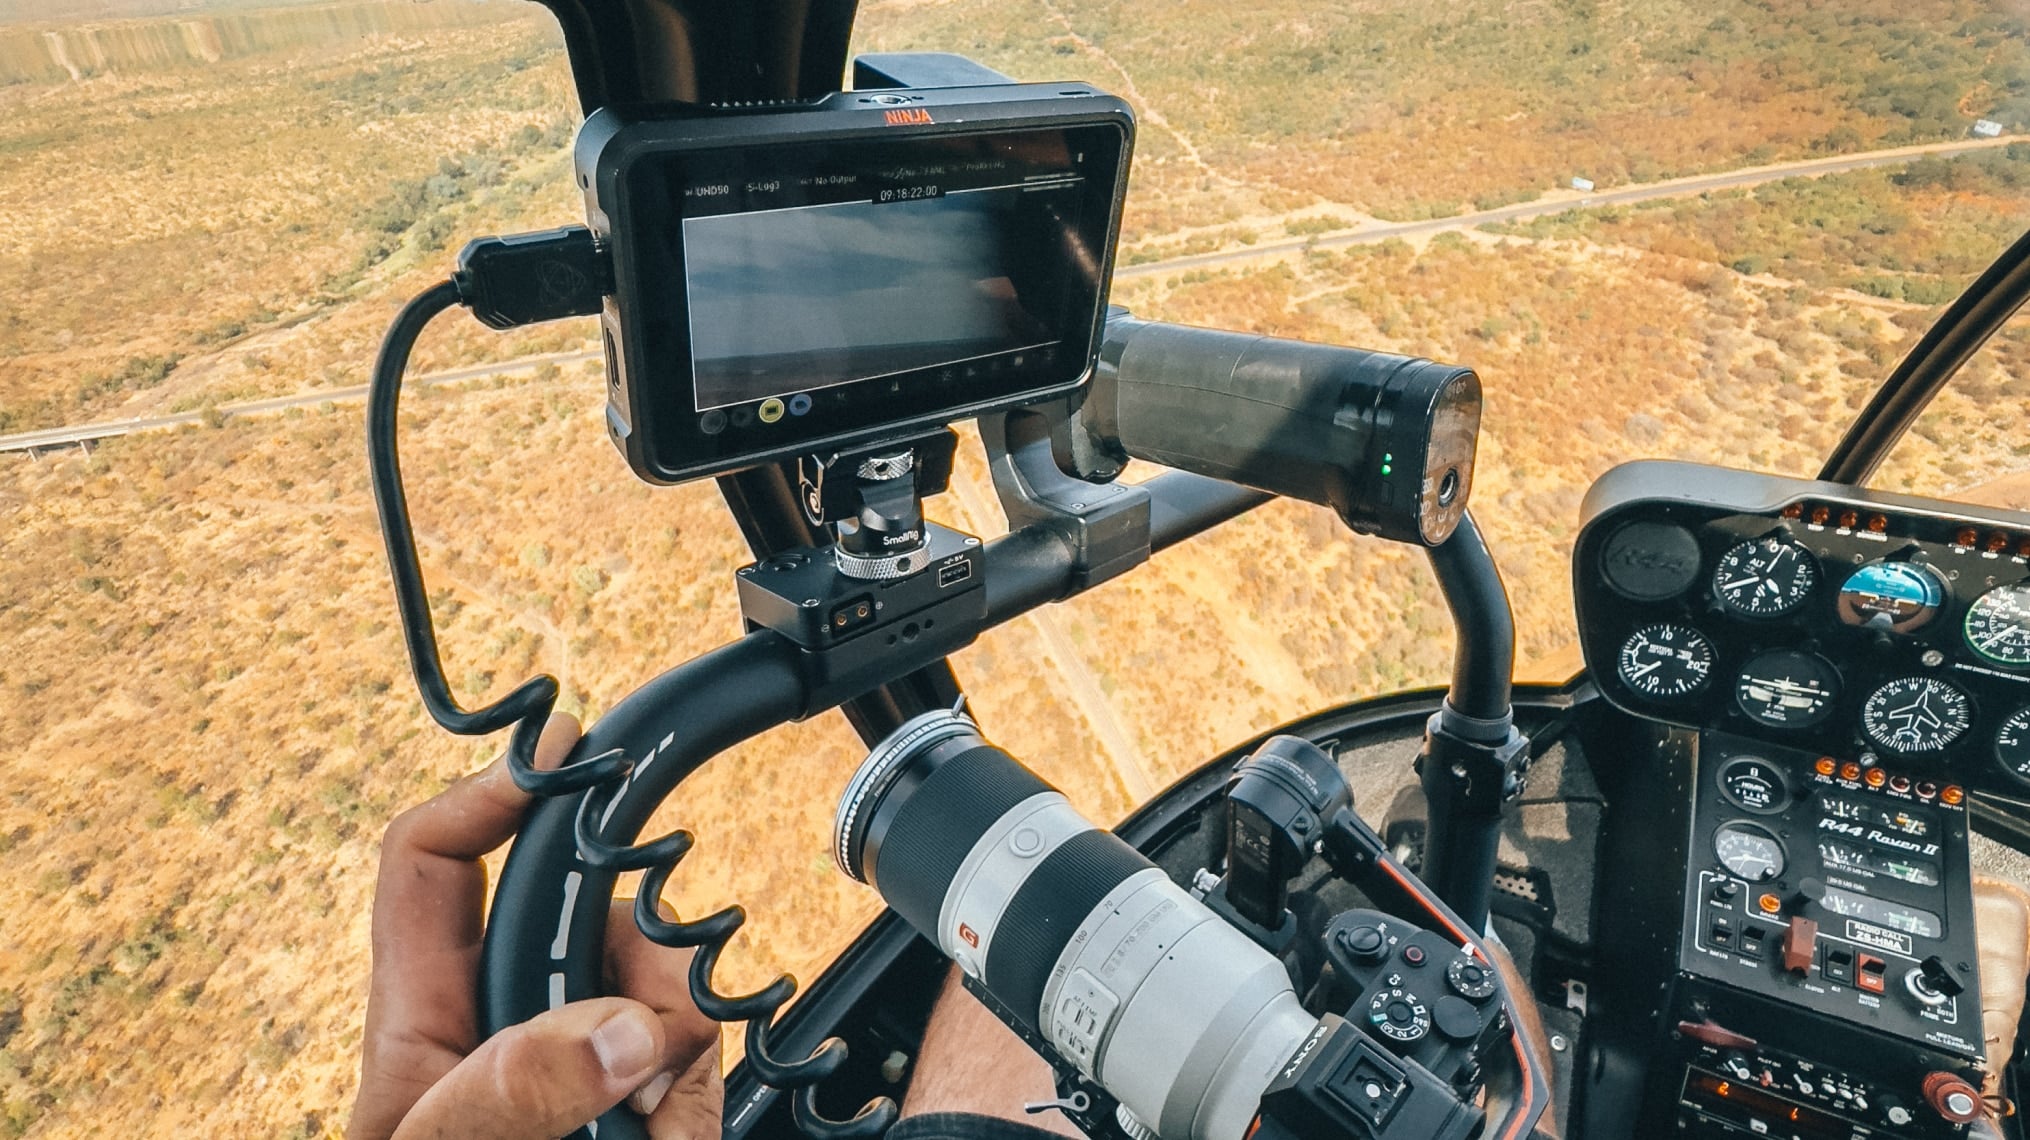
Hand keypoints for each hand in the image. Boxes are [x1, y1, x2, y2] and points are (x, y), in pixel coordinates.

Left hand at [350, 714, 721, 1139]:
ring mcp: (580, 1066)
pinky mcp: (644, 1105)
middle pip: (580, 912)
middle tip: (652, 1007)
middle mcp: (506, 1026)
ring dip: (677, 1034)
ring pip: (657, 985)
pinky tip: (674, 1129)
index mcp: (421, 1020)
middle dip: (631, 943)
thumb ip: (513, 1095)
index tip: (565, 760)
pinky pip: (699, 1059)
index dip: (487, 793)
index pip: (432, 863)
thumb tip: (624, 1029)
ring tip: (654, 1112)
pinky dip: (701, 1094)